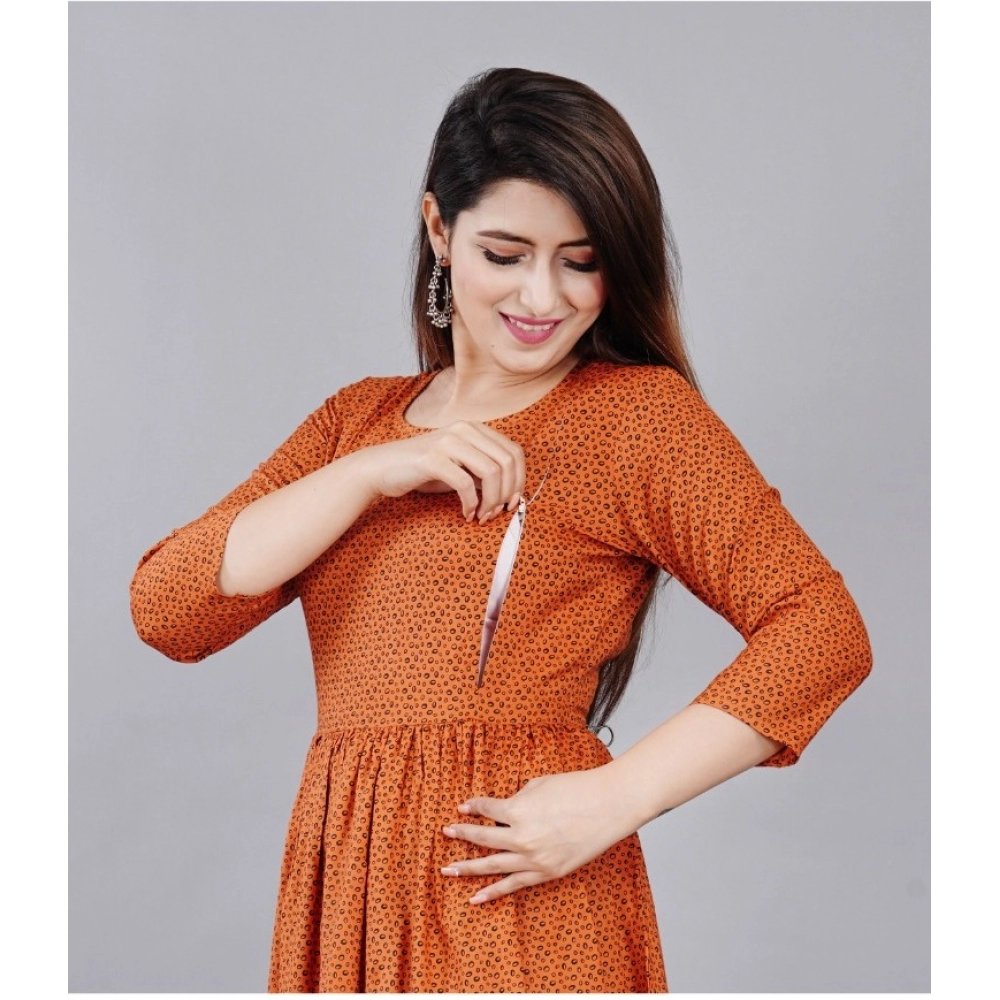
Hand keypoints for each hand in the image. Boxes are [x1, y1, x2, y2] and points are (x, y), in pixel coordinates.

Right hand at [360, 421, 525, 522]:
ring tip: (482, 516)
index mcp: (474, 428)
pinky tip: (466, 514)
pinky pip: (465, 483)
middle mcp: (464, 429)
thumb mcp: (460, 468)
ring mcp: (448, 442)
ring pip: (491, 472)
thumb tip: (511, 493)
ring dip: (491, 500)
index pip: (515, 452)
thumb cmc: (423, 471)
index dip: (520, 480)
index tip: (512, 502)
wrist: (382, 468)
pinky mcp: (433, 458)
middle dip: (508, 493)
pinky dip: (471, 503)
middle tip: (496, 513)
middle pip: (507, 462)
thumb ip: (483, 473)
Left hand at [440, 767, 637, 903]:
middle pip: (483, 839)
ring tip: (447, 870)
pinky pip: (513, 885)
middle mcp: (522, 837)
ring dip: (467, 867)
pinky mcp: (547, 873)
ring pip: (492, 866)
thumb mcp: (540, 785)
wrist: (608, 806)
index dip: (474, 807)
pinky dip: (493, 892)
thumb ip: (519, 798)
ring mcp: (534, 858)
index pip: (488, 809)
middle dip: (462, 835)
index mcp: (518, 810)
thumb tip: (508, 807)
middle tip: (446, 834)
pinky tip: (476, 898)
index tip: (463, 808)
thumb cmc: (576, 788)